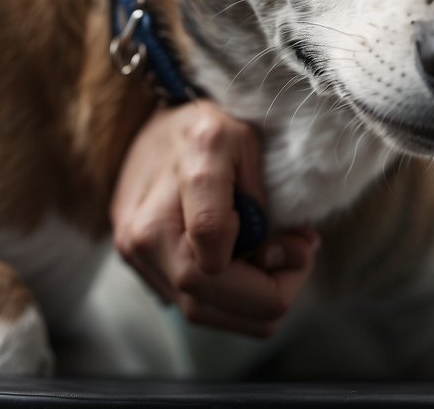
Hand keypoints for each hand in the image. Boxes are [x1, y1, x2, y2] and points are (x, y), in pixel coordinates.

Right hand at [110, 101, 319, 336]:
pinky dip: (225, 295)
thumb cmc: (211, 127)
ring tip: (271, 257)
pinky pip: (186, 302)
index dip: (273, 271)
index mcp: (180, 192)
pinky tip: (243, 261)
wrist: (158, 120)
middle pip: (206, 304)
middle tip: (293, 256)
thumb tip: (282, 258)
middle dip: (265, 294)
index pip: (219, 269)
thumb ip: (264, 204)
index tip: (300, 242)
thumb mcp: (247, 144)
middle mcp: (144, 232)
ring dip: (246, 301)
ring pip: (197, 314)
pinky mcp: (135, 263)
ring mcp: (133, 253)